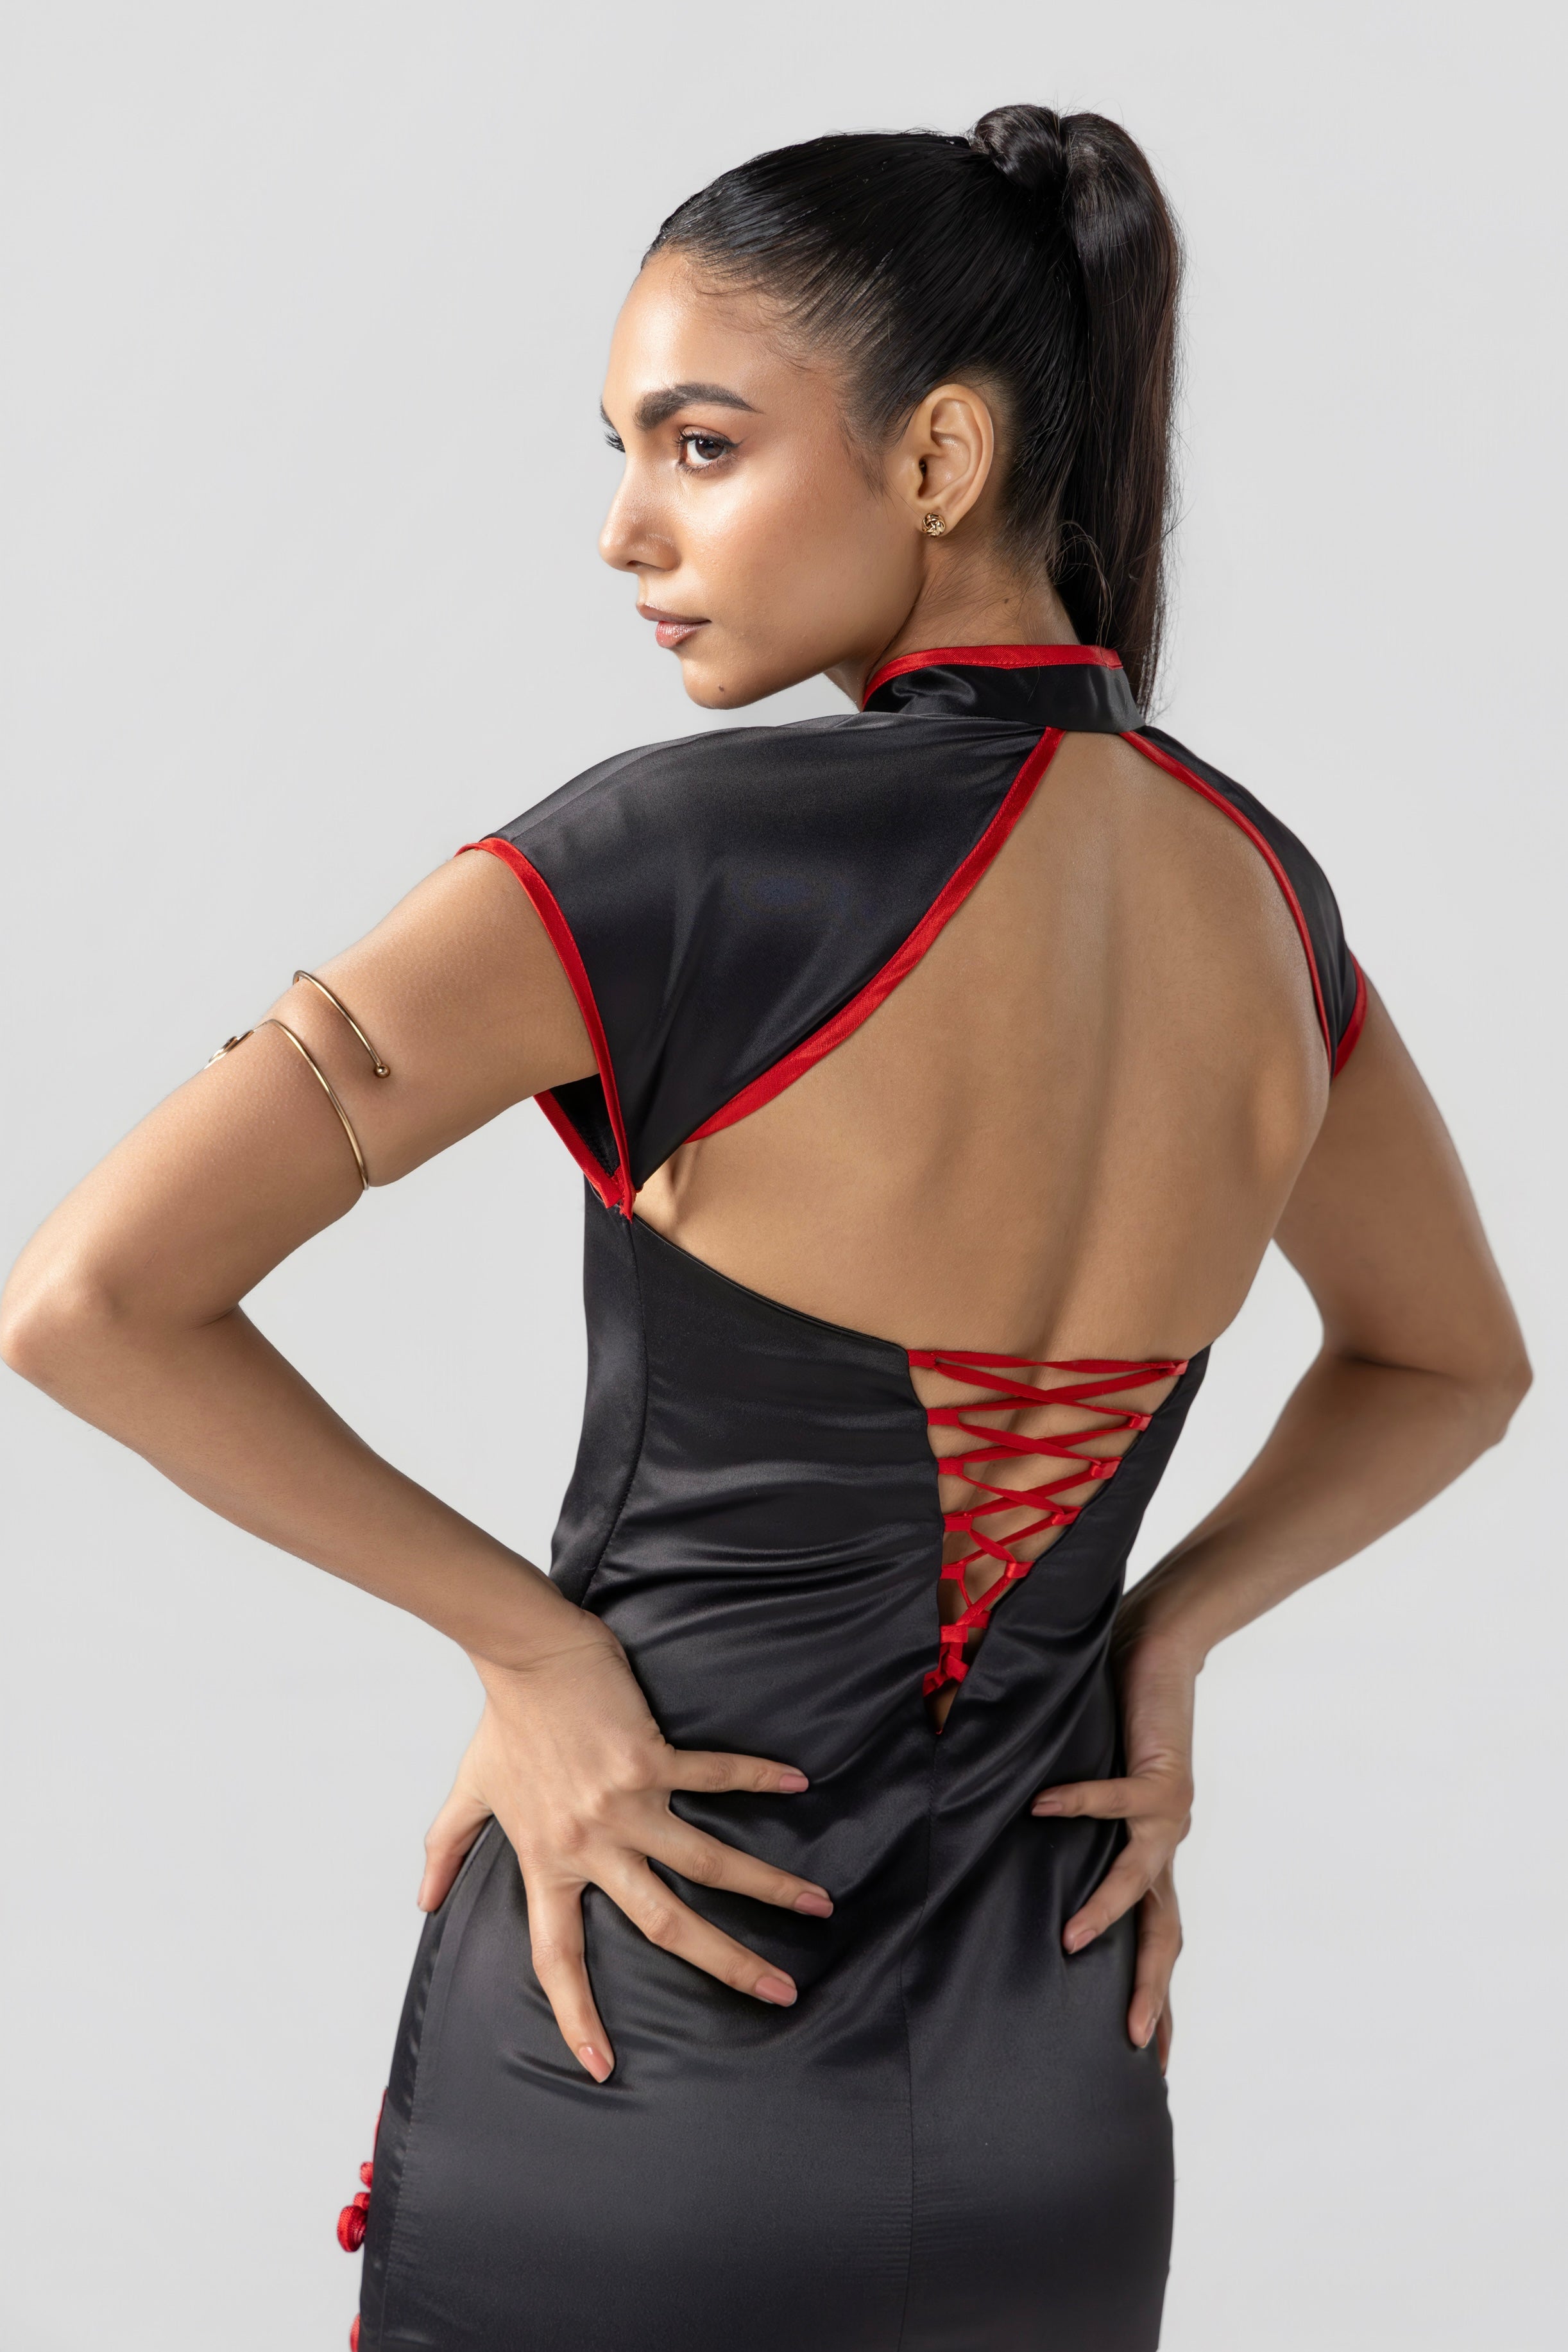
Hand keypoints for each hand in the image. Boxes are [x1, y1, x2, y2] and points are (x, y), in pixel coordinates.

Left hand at [418, 1614, 832, 2082]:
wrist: (526, 1654)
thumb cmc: (504, 1721)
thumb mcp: (468, 1792)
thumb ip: (446, 1849)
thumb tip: (423, 1901)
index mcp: (548, 1861)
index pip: (557, 1955)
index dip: (575, 2013)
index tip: (601, 2066)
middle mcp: (591, 1844)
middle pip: (665, 1922)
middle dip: (728, 1964)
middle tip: (781, 1993)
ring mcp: (626, 1802)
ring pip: (706, 1861)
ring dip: (767, 1886)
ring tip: (819, 1905)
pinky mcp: (651, 1756)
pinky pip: (715, 1776)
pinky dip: (758, 1779)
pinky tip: (799, 1784)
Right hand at [1030, 1633, 1195, 2069]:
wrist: (1160, 1646)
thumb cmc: (1114, 1708)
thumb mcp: (1073, 1779)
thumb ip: (1037, 1818)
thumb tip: (969, 1839)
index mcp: (1148, 1855)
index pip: (1153, 1939)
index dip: (1153, 1997)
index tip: (1148, 2062)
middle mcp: (1163, 1845)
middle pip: (1164, 1935)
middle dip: (1150, 1992)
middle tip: (1134, 2047)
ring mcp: (1167, 1814)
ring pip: (1143, 1881)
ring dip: (1107, 1915)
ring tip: (1069, 1941)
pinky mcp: (1160, 1771)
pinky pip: (1118, 1799)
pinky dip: (1080, 1805)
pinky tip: (1041, 1806)